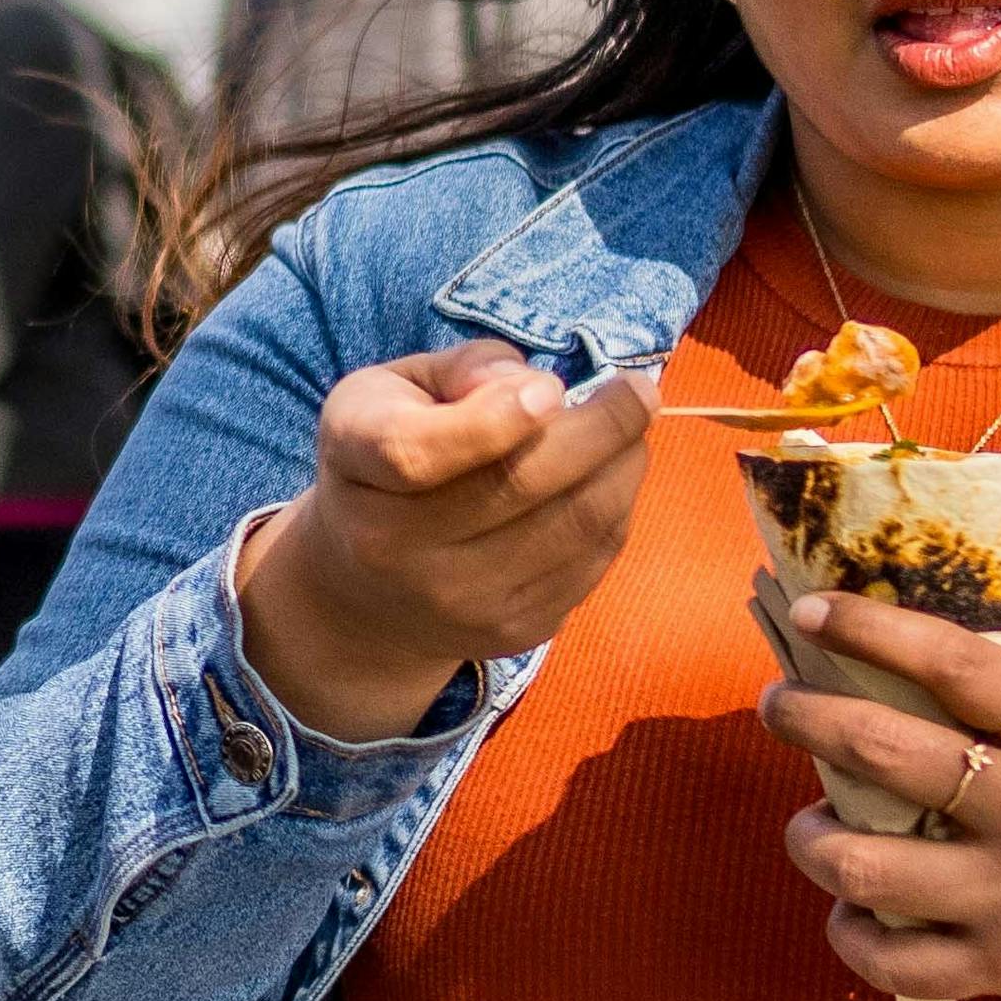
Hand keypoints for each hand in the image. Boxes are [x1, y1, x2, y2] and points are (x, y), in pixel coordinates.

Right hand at [233, 345, 657, 742]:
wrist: (366, 593)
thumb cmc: (389, 461)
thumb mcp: (392, 390)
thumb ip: (462, 369)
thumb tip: (538, 386)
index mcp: (358, 462)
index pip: (417, 452)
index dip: (492, 419)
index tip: (552, 387)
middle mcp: (396, 546)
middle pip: (520, 484)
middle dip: (603, 426)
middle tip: (641, 389)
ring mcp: (457, 599)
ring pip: (575, 522)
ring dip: (625, 465)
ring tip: (634, 430)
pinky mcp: (510, 632)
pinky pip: (591, 561)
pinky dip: (618, 509)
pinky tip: (611, 479)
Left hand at [759, 590, 1000, 1000]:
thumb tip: (903, 667)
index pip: (954, 665)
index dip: (871, 629)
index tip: (812, 609)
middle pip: (886, 754)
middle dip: (807, 718)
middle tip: (781, 704)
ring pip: (864, 864)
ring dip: (811, 837)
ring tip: (811, 824)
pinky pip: (892, 961)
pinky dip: (851, 933)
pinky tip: (851, 908)